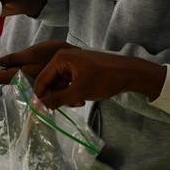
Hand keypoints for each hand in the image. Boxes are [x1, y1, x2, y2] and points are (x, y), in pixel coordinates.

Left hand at [0, 39, 74, 84]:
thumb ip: (13, 59)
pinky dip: (6, 74)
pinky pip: (17, 79)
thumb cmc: (53, 53)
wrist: (75, 60)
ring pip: (8, 80)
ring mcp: (28, 84)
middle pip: (0, 80)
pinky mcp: (35, 82)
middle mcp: (22, 82)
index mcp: (20, 75)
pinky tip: (2, 68)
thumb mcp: (32, 53)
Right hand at [34, 49, 166, 109]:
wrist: (130, 74)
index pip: (42, 79)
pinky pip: (70, 83)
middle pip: (51, 82)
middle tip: (71, 104)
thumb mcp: (79, 91)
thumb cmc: (105, 79)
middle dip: (59, 96)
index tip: (41, 111)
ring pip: (61, 85)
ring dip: (67, 96)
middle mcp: (64, 59)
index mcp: (61, 59)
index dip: (41, 95)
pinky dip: (74, 92)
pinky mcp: (81, 70)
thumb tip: (40, 106)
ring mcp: (73, 64)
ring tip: (79, 102)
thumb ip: (58, 99)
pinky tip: (83, 98)